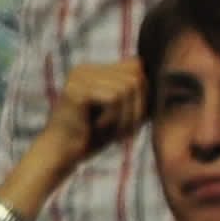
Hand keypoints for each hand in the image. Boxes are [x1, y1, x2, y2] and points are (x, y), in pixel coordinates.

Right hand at [42, 56, 146, 170]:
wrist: (60, 155)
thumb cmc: (91, 137)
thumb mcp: (120, 112)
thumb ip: (136, 94)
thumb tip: (159, 80)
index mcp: (92, 69)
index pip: (135, 66)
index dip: (141, 94)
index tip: (130, 119)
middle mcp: (84, 68)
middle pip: (135, 75)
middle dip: (136, 106)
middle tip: (122, 128)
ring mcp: (78, 77)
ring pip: (128, 86)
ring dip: (126, 114)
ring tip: (110, 129)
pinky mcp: (76, 90)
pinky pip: (115, 96)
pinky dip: (114, 117)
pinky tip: (98, 127)